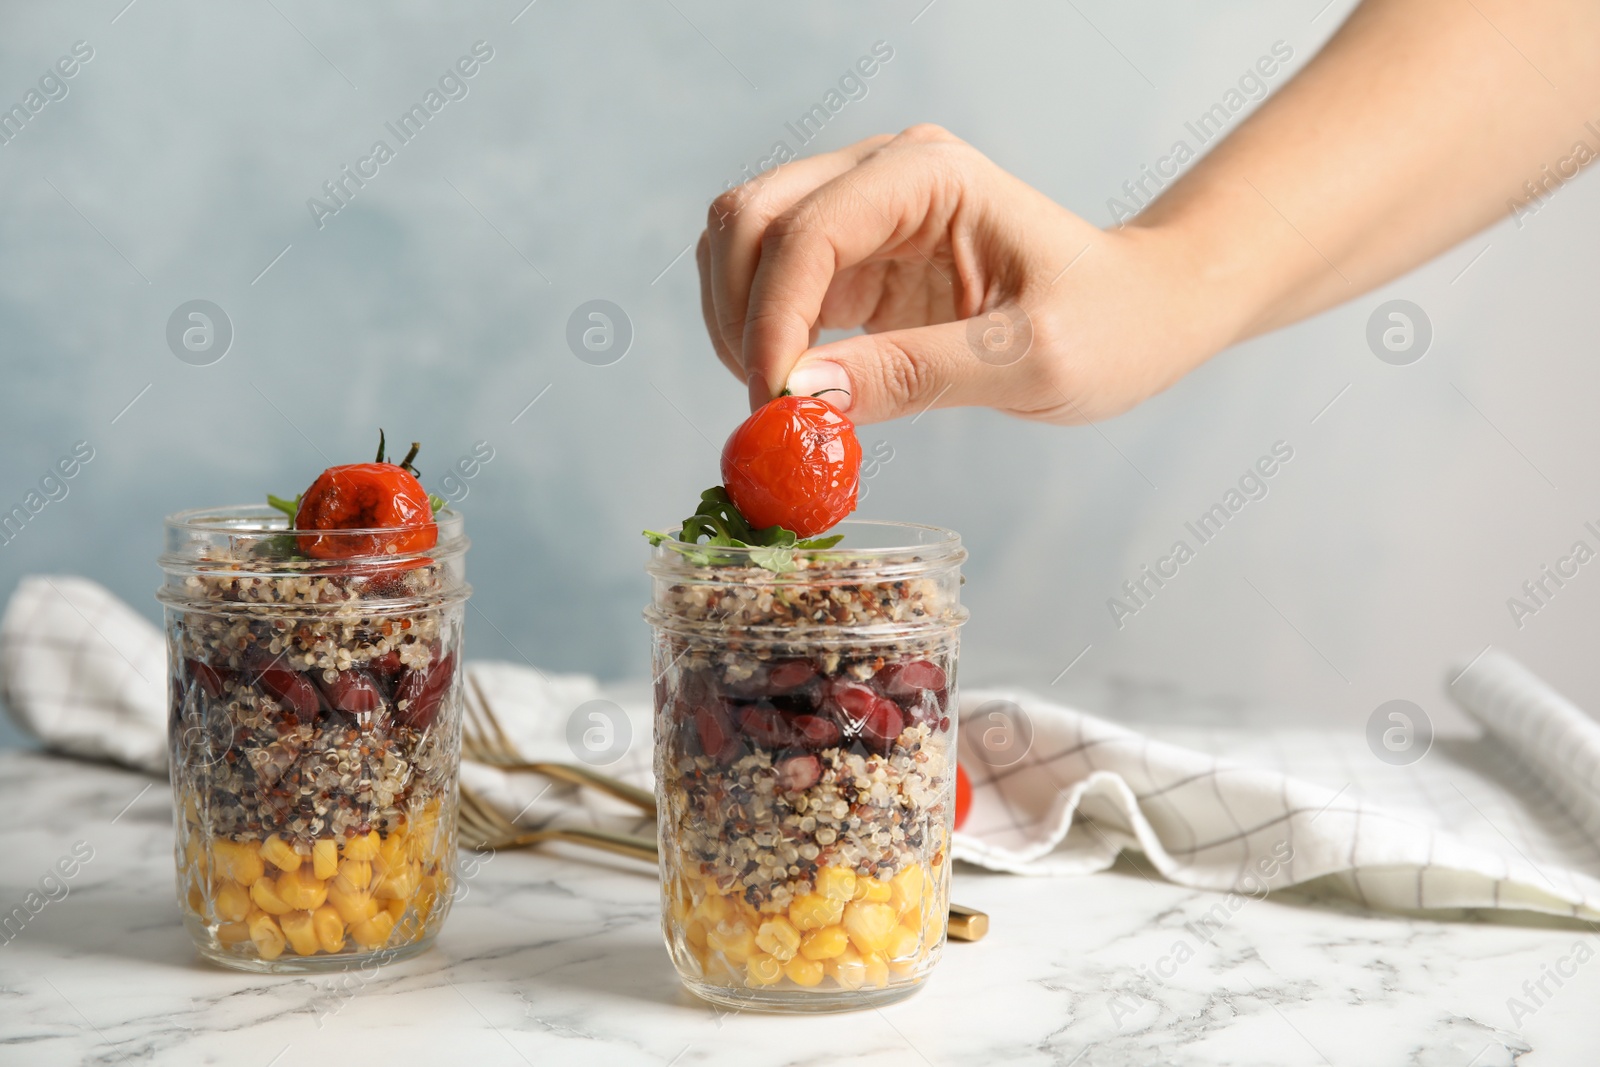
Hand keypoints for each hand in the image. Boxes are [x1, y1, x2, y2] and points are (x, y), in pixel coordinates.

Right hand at [697, 125, 1231, 424]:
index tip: (775, 407)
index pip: (809, 230)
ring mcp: (862, 210)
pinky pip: (770, 281)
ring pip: (743, 244)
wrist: (1139, 313)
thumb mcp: (1029, 361)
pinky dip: (757, 334)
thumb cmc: (1110, 324)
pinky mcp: (855, 256)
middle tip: (769, 412)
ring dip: (737, 323)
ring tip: (781, 403)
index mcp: (929, 175)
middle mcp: (883, 173)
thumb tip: (804, 396)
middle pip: (752, 219)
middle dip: (740, 317)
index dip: (773, 320)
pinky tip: (793, 388)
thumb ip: (917, 373)